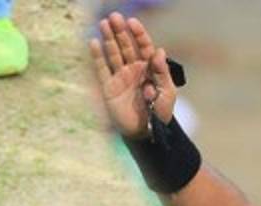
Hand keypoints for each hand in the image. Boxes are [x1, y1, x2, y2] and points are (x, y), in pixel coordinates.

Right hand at [90, 12, 177, 138]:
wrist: (145, 134)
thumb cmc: (160, 114)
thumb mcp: (167, 93)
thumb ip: (162, 72)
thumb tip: (159, 51)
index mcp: (149, 68)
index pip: (143, 46)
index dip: (138, 34)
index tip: (132, 22)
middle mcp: (133, 69)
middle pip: (126, 46)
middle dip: (120, 31)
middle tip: (114, 17)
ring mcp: (120, 78)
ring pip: (113, 54)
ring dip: (108, 39)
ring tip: (103, 24)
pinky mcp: (109, 88)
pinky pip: (102, 70)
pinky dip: (97, 57)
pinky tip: (93, 43)